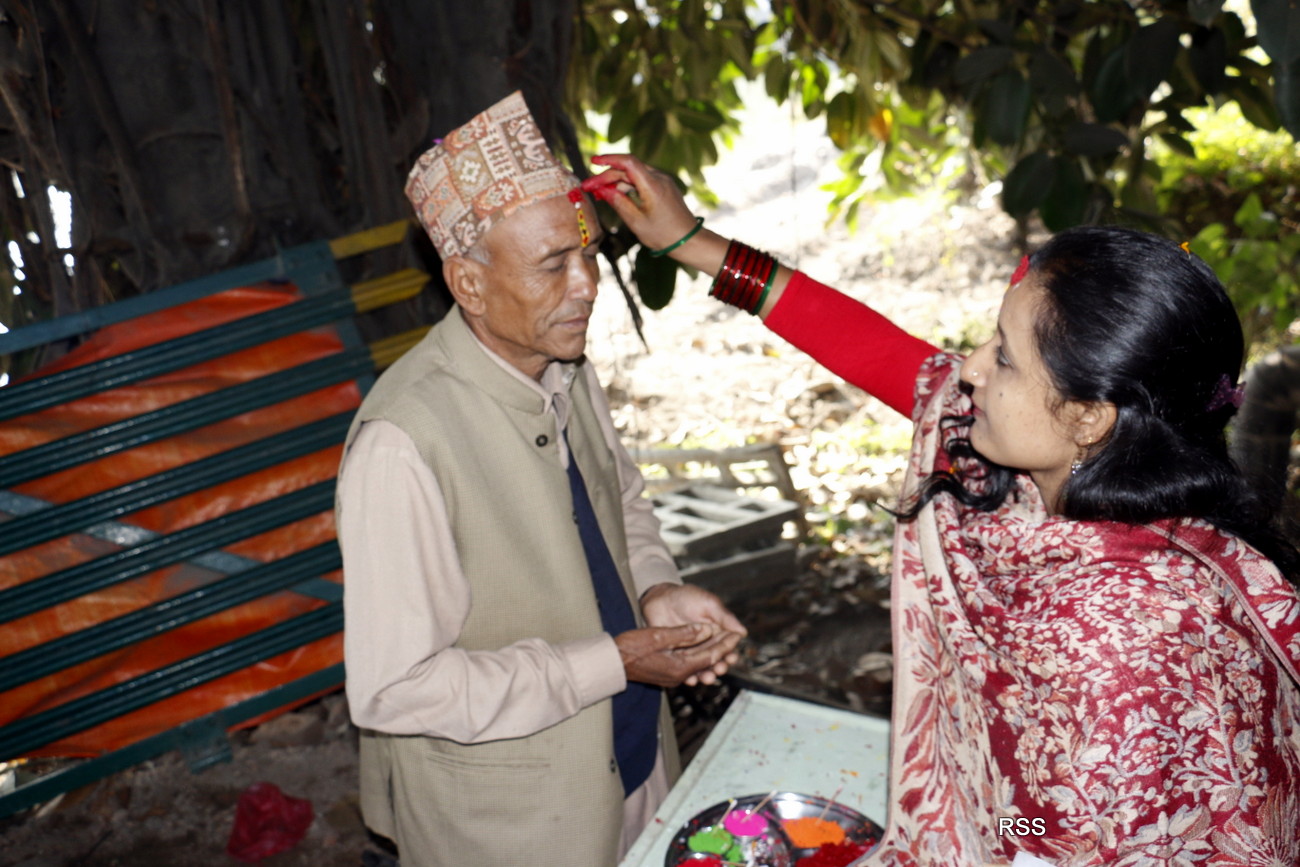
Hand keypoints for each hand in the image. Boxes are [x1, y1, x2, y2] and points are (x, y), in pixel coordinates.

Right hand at [582, 154, 699, 250]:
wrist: (688, 240)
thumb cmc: (663, 235)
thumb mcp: (636, 221)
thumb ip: (618, 202)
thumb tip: (602, 189)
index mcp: (653, 186)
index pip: (628, 162)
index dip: (609, 159)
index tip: (593, 161)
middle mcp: (659, 178)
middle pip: (628, 169)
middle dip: (606, 177)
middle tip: (588, 187)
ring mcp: (663, 181)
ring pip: (633, 175)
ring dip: (615, 182)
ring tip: (598, 194)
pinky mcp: (663, 187)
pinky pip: (641, 181)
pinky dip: (627, 186)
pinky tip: (615, 194)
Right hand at [614, 622, 743, 688]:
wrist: (611, 663)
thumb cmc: (631, 648)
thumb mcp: (659, 635)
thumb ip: (685, 633)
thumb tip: (707, 630)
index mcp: (680, 666)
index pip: (711, 655)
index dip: (725, 643)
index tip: (737, 634)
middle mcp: (679, 675)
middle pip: (707, 662)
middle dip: (722, 649)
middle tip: (735, 638)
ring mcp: (672, 677)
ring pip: (698, 664)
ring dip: (710, 653)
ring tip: (723, 644)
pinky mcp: (665, 674)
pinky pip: (687, 665)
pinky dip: (697, 656)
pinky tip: (700, 647)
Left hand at [640, 583, 746, 685]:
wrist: (660, 599)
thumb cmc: (686, 597)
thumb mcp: (708, 603)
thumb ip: (724, 617)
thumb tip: (743, 632)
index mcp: (718, 632)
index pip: (728, 647)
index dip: (731, 654)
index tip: (731, 658)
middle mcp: (707, 644)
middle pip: (716, 660)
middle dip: (720, 667)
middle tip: (719, 669)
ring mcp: (692, 652)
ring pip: (702, 667)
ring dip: (707, 675)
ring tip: (707, 678)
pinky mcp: (677, 657)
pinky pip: (684, 669)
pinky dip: (688, 676)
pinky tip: (690, 679)